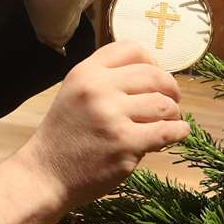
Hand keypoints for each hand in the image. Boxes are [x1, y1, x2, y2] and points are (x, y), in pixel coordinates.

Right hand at [15, 42, 191, 210]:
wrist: (45, 174)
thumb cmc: (64, 136)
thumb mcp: (74, 94)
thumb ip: (105, 80)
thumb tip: (153, 76)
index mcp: (86, 73)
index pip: (131, 49)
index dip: (152, 61)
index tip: (156, 77)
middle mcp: (98, 89)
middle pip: (154, 75)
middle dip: (170, 88)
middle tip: (172, 101)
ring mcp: (112, 116)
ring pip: (163, 104)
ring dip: (173, 113)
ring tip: (168, 121)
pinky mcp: (125, 144)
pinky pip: (167, 131)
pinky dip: (178, 131)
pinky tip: (177, 133)